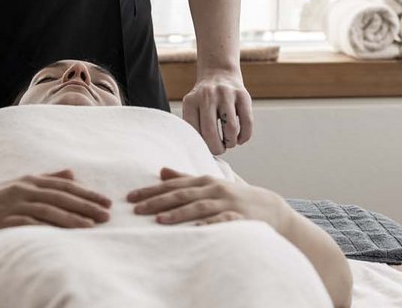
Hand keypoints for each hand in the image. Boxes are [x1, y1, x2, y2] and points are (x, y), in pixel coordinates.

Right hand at [0, 169, 110, 242]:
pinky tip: (64, 232)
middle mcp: (23, 189)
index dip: (87, 193)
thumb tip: (72, 173)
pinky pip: (31, 223)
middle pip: (62, 196)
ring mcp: (13, 204)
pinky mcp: (4, 220)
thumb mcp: (18, 185)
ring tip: (93, 225)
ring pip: (50, 209)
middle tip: (107, 213)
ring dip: (73, 217)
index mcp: (28, 180)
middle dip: (86, 204)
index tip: (106, 201)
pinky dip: (50, 226)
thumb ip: (46, 178)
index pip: (65, 186)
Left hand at [128, 166, 288, 227]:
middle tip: (136, 209)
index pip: (174, 184)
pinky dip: (208, 225)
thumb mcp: (212, 185)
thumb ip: (186, 178)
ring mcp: (228, 205)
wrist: (271, 209)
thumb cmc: (235, 198)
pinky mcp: (240, 220)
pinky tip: (194, 231)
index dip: (152, 190)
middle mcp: (215, 190)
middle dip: (158, 201)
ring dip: (178, 213)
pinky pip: (222, 222)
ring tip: (159, 221)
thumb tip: (161, 171)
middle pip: (182, 194)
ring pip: (199, 207)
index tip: (130, 197)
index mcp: (206, 181)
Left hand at [181, 71, 253, 153]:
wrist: (219, 73)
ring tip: (229, 143)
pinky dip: (244, 136)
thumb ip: (194, 126)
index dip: (201, 146)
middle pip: (210, 132)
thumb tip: (201, 152)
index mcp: (191, 102)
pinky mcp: (243, 95)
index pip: (193, 132)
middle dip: (216, 148)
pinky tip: (240, 139)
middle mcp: (208, 96)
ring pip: (231, 128)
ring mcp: (226, 94)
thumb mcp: (193, 107)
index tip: (205, 149)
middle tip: (219, 150)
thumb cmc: (204, 99)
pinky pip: (247, 122)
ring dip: (231, 142)